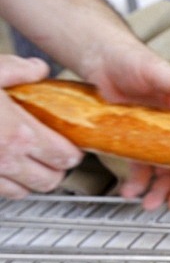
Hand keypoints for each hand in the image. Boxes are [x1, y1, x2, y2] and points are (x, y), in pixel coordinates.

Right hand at [0, 55, 82, 198]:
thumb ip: (15, 70)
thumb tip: (36, 70)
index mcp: (17, 133)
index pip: (65, 156)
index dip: (70, 150)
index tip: (67, 143)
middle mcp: (5, 159)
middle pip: (51, 181)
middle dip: (54, 168)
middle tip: (50, 154)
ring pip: (25, 192)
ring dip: (29, 180)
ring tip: (24, 161)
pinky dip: (5, 184)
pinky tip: (0, 166)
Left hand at [85, 44, 169, 210]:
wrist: (101, 57)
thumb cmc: (132, 60)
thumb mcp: (157, 71)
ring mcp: (155, 139)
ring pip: (163, 172)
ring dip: (159, 190)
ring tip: (150, 204)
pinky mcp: (135, 141)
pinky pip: (139, 167)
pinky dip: (136, 182)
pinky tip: (130, 191)